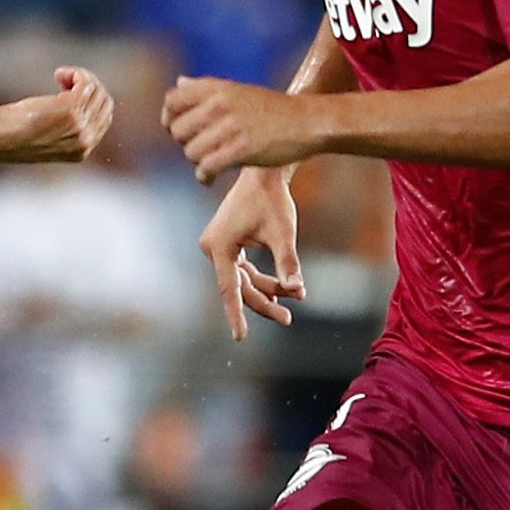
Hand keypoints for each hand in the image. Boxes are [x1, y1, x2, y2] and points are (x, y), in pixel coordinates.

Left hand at [0, 67, 114, 163]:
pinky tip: (58, 74)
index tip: (69, 91)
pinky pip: (85, 83)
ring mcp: (79, 126)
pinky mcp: (69, 109)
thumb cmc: (9, 137)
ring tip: (59, 77)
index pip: (103, 119)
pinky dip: (76, 73)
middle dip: (88, 87)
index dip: (91, 101)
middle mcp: (85, 141)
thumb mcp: (44, 138)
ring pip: (95, 91)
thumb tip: (80, 100)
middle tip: (64, 81)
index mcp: (81, 152)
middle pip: (103, 103)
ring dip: (80, 78)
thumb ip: (65, 129)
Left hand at [163, 76, 319, 182]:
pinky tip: (209, 178)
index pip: (172, 100)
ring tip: (210, 162)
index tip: (175, 129)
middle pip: (178, 131)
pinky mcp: (241, 149)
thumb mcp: (238, 90)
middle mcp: (220, 105)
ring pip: (191, 152)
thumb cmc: (271, 108)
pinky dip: (204, 177)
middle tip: (200, 149)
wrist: (308, 122)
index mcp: (217, 88)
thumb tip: (179, 82)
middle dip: (185, 144)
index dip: (169, 117)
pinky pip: (207, 168)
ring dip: (197, 162)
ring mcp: (230, 127)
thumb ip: (206, 88)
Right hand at [197, 167, 304, 338]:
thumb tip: (298, 291)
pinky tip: (283, 286)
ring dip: (267, 289)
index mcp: (220, 248)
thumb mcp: (284, 235)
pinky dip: (262, 277)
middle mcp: (212, 248)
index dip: (236, 315)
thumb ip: (288, 265)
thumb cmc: (273, 201)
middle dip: (264, 302)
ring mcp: (217, 246)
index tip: (240, 337)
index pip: (229, 289)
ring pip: (242, 279)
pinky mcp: (226, 242)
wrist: (264, 172)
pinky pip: (242, 268)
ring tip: (295, 298)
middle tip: (287, 319)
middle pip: (239, 286)